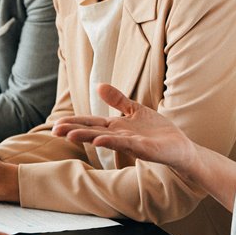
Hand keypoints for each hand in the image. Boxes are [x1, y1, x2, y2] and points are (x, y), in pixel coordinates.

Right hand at [52, 83, 195, 173]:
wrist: (180, 146)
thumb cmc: (157, 131)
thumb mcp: (135, 110)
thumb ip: (117, 99)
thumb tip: (98, 86)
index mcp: (116, 127)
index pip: (91, 123)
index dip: (74, 122)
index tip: (56, 124)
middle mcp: (120, 136)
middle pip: (93, 132)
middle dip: (74, 131)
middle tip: (54, 131)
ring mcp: (131, 143)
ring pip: (105, 139)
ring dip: (87, 137)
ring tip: (70, 135)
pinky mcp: (144, 148)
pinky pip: (126, 145)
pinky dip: (112, 142)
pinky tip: (100, 140)